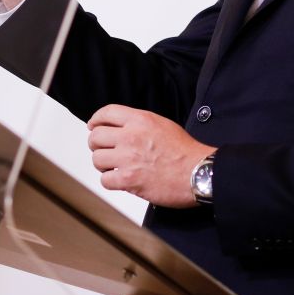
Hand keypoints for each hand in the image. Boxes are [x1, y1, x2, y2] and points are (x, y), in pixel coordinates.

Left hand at [87, 104, 215, 208]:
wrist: (199, 172)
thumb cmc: (186, 152)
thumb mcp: (163, 124)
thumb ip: (140, 124)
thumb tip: (121, 128)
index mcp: (140, 120)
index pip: (106, 113)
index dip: (96, 120)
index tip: (93, 126)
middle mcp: (131, 137)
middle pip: (96, 137)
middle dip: (97, 145)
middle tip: (104, 151)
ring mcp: (128, 158)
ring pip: (97, 159)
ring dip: (103, 164)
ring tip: (114, 167)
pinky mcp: (129, 180)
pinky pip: (105, 180)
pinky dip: (111, 181)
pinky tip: (121, 180)